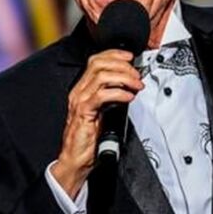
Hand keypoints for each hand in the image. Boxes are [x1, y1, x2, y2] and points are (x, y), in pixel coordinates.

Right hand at [51, 49, 142, 198]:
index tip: (130, 57)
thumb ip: (111, 96)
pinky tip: (128, 97)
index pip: (96, 60)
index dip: (115, 55)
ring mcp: (79, 101)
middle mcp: (79, 91)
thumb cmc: (88, 139)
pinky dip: (118, 93)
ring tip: (136, 86)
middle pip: (99, 64)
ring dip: (124, 78)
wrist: (75, 159)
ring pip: (101, 76)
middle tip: (137, 75)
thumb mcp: (103, 112)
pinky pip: (101, 95)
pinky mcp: (83, 112)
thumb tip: (130, 84)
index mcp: (83, 88)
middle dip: (122, 65)